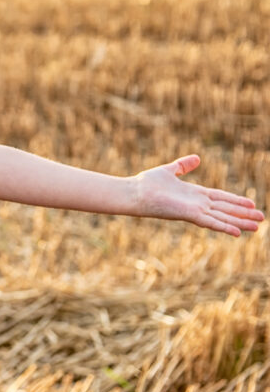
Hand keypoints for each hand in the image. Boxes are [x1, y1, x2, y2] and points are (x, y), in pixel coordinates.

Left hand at [134, 155, 264, 235]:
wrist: (135, 192)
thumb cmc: (147, 183)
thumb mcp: (170, 170)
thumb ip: (183, 165)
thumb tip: (197, 158)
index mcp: (194, 194)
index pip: (220, 198)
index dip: (236, 201)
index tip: (251, 204)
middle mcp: (197, 204)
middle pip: (225, 209)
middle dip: (243, 214)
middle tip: (262, 219)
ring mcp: (194, 210)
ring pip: (222, 217)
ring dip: (239, 222)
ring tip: (257, 227)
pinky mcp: (189, 215)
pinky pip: (210, 222)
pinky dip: (224, 226)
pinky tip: (238, 232)